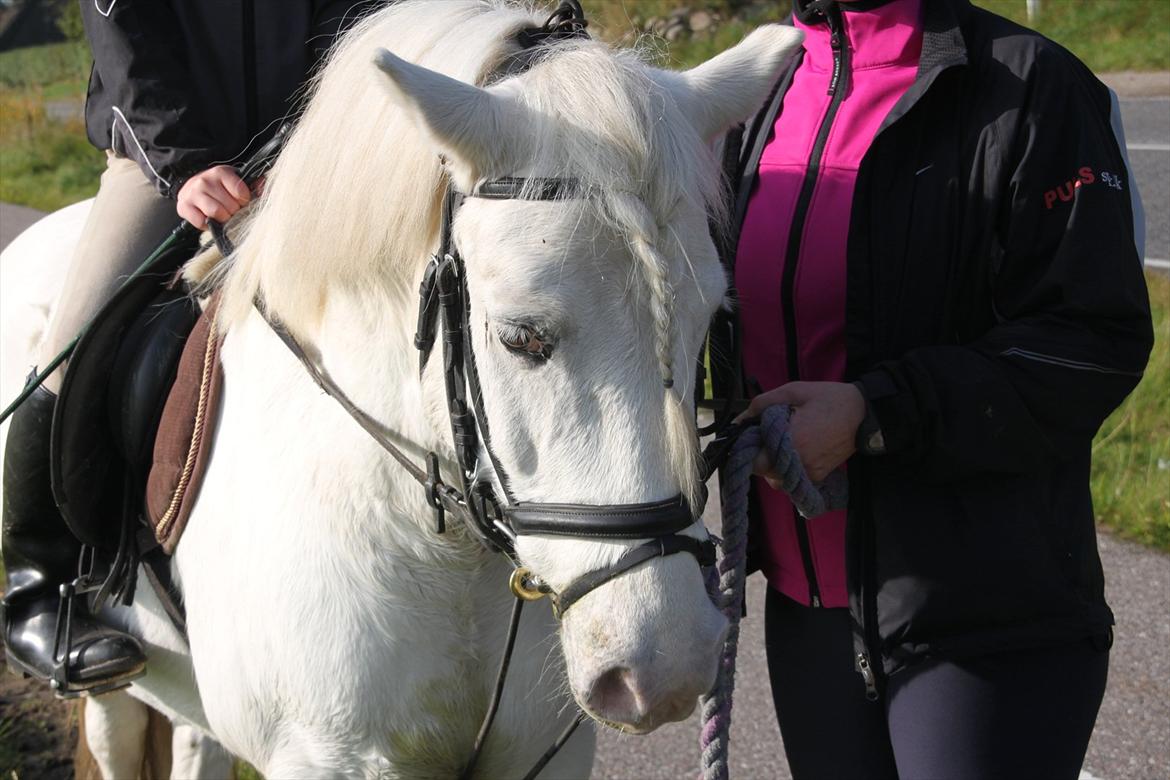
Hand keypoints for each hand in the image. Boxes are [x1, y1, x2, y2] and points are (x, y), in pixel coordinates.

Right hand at [177, 165, 251, 228]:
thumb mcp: (234, 181)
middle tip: (231, 210)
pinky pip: (201, 221)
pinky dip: (207, 224)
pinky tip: (209, 218)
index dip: (244, 200)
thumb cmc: (218, 187)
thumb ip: (252, 184)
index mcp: (220, 172)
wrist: (191, 188)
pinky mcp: (184, 206)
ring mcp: (193, 193)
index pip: (240, 192)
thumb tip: (263, 186)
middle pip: (229, 205)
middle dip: (234, 211)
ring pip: (215, 213)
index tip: (242, 201)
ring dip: (222, 218)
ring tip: (222, 215)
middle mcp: (205, 181)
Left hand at [735, 381, 865, 483]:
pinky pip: (792, 481)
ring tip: (782, 444)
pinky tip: (794, 452)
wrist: (863, 414)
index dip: (749, 450)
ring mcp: (810, 473)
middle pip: (764, 472)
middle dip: (760, 455)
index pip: (755, 462)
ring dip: (773, 465)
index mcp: (792, 441)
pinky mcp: (818, 477)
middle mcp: (800, 463)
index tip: (751, 438)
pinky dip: (787, 471)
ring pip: (776, 479)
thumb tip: (739, 418)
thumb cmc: (828, 399)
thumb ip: (763, 403)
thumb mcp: (793, 392)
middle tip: (767, 436)